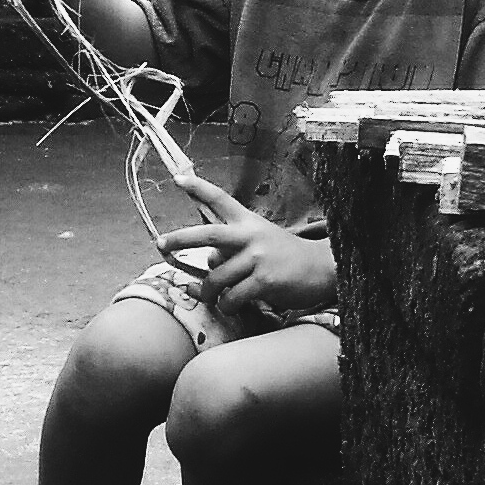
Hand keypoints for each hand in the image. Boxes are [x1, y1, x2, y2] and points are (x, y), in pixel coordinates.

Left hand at [156, 175, 336, 315]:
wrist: (323, 269)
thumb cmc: (286, 258)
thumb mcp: (261, 242)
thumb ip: (232, 249)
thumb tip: (205, 264)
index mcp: (248, 223)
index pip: (220, 200)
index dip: (198, 187)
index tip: (177, 178)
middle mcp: (251, 235)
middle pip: (208, 234)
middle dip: (180, 238)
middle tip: (161, 244)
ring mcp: (258, 257)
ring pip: (216, 278)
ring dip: (210, 293)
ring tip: (216, 298)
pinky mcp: (265, 280)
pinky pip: (232, 297)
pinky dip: (227, 306)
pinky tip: (234, 306)